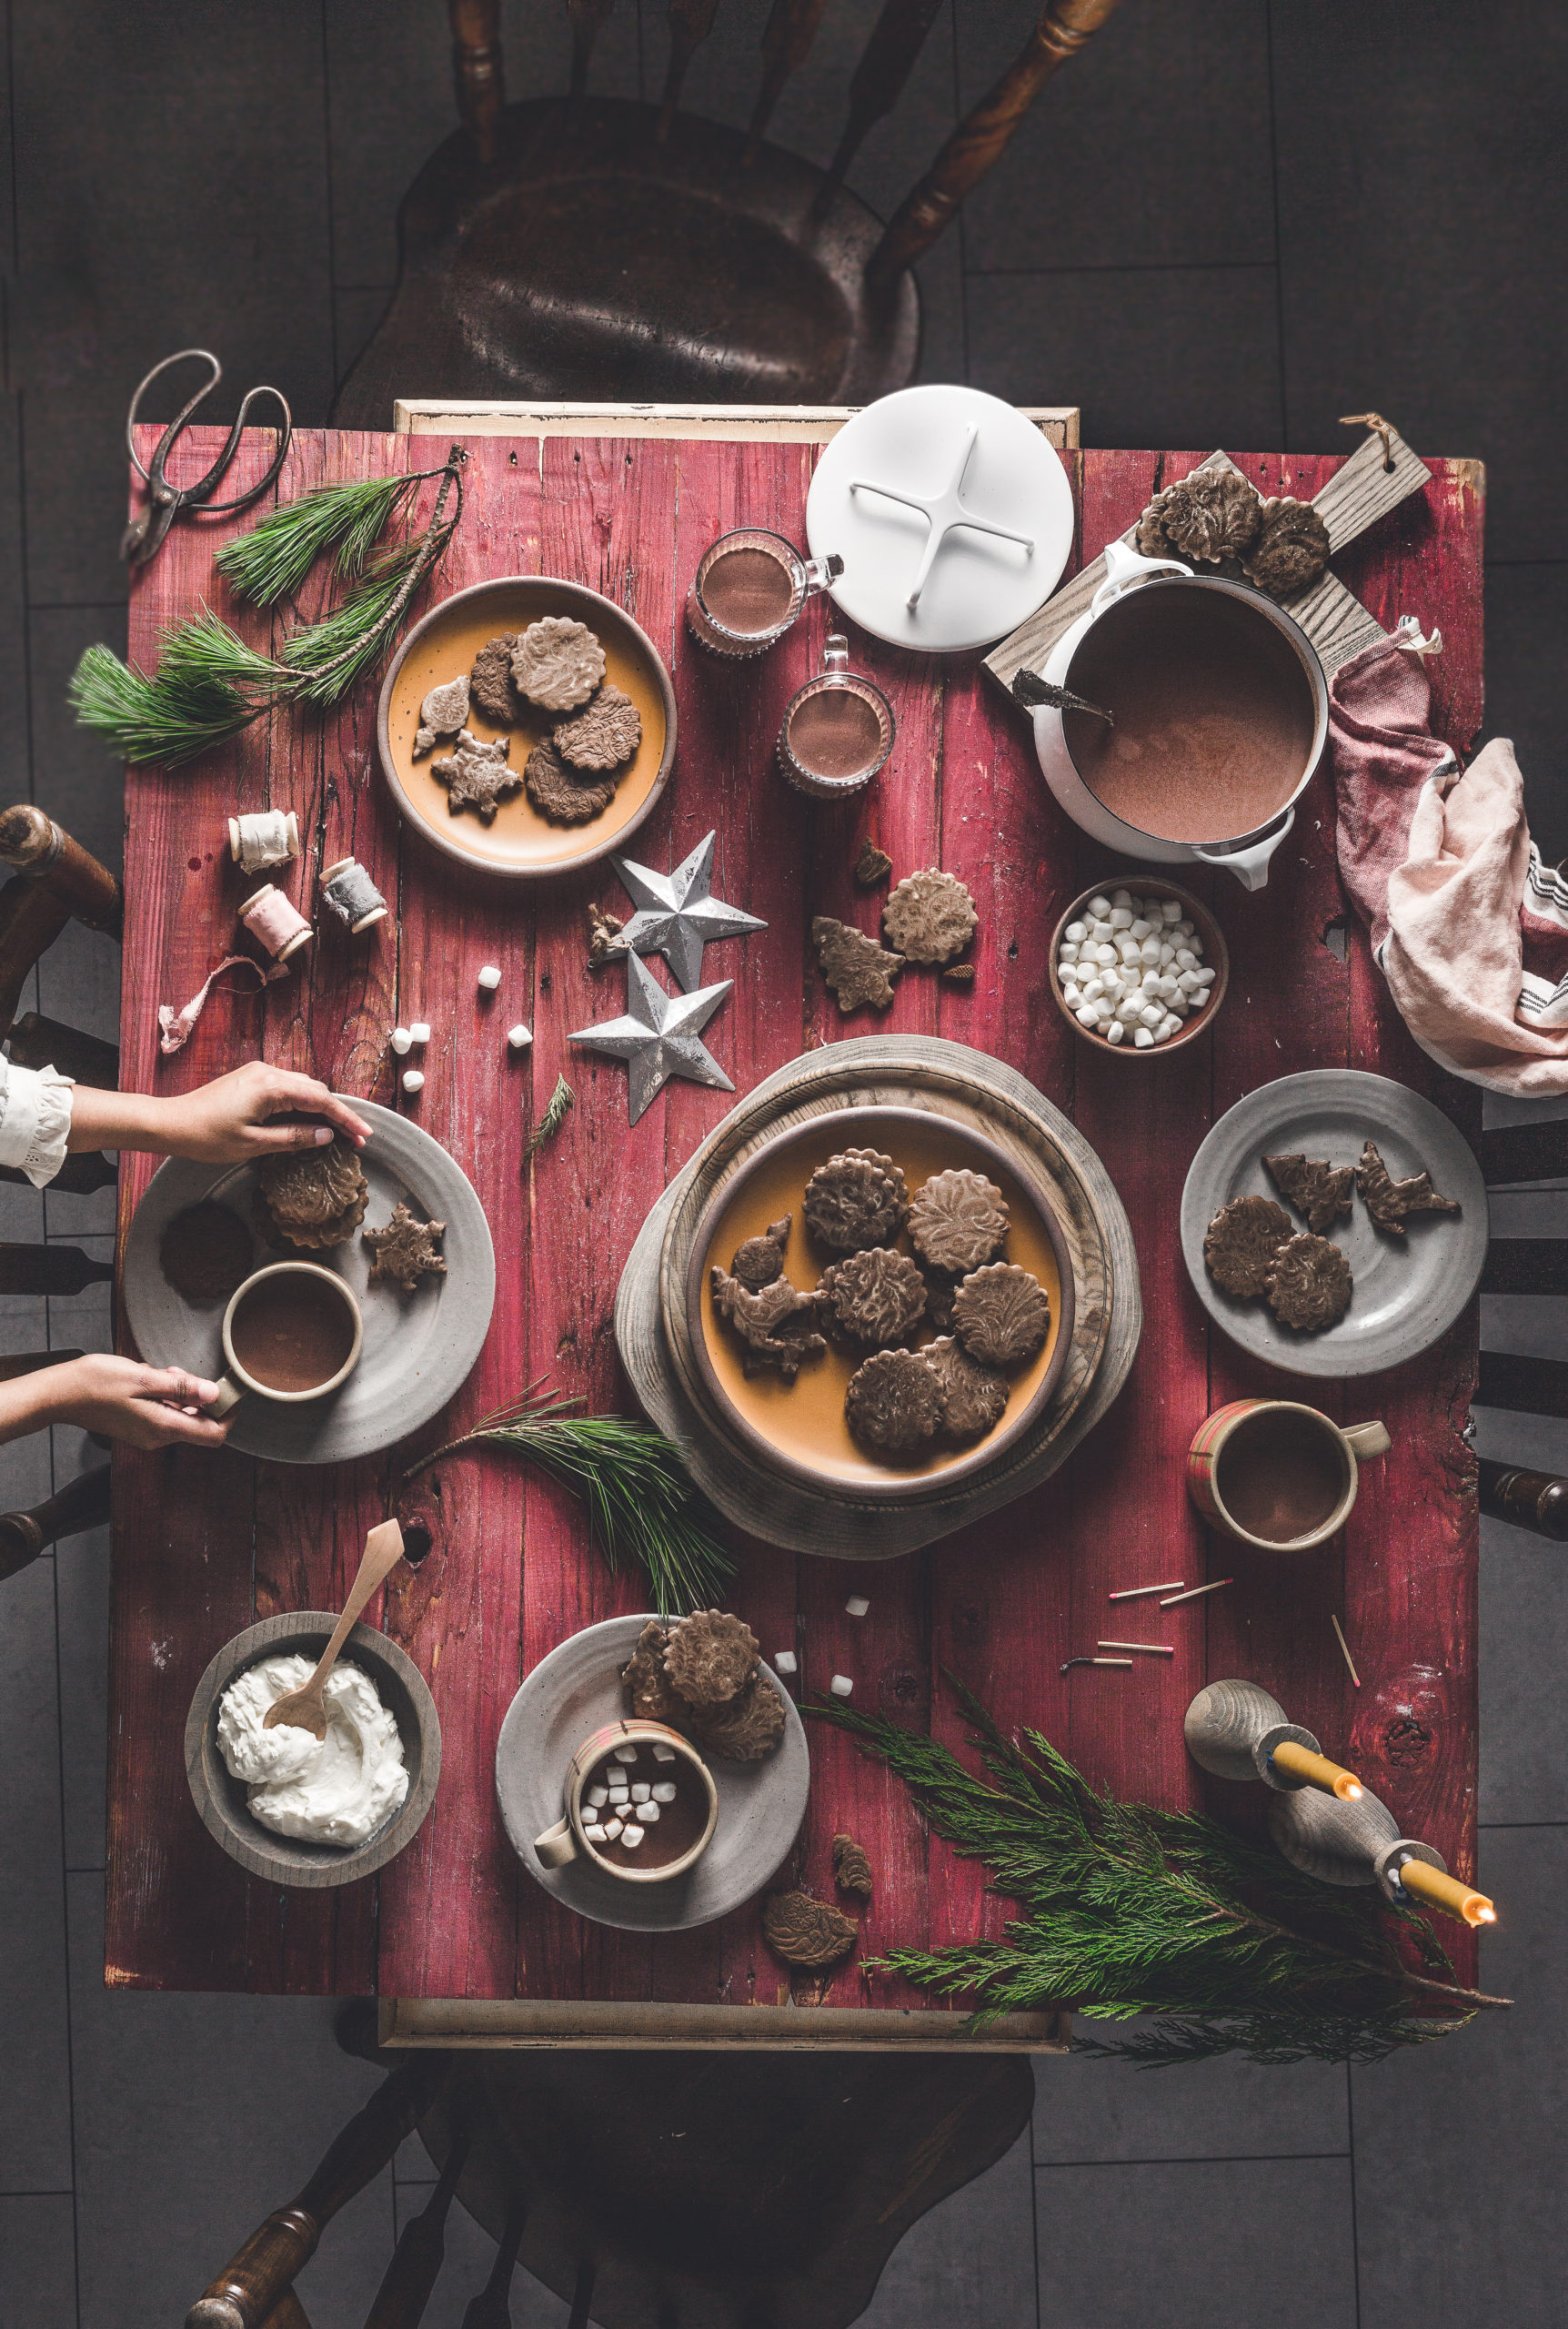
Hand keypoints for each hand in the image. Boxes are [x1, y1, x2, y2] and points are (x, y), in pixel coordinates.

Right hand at [48, 1354, 232, 1450]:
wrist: (58, 1395)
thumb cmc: (96, 1383)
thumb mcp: (143, 1379)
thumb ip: (182, 1388)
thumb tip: (214, 1394)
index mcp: (163, 1428)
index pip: (214, 1434)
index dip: (227, 1414)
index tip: (225, 1391)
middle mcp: (158, 1437)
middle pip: (198, 1422)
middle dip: (197, 1395)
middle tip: (175, 1372)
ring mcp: (146, 1435)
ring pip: (180, 1414)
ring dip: (178, 1392)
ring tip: (157, 1373)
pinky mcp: (137, 1427)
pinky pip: (163, 1413)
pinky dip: (163, 1395)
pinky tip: (147, 1379)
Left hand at [152, 1062, 370, 1162]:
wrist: (170, 1122)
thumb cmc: (207, 1137)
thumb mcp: (253, 1144)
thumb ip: (293, 1138)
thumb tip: (326, 1136)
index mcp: (271, 1087)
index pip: (321, 1100)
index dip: (346, 1119)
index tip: (365, 1135)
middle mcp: (269, 1072)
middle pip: (316, 1090)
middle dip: (338, 1114)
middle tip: (356, 1139)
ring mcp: (259, 1073)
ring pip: (303, 1087)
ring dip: (322, 1108)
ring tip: (337, 1133)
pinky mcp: (251, 1078)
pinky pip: (288, 1088)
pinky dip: (304, 1103)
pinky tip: (309, 1121)